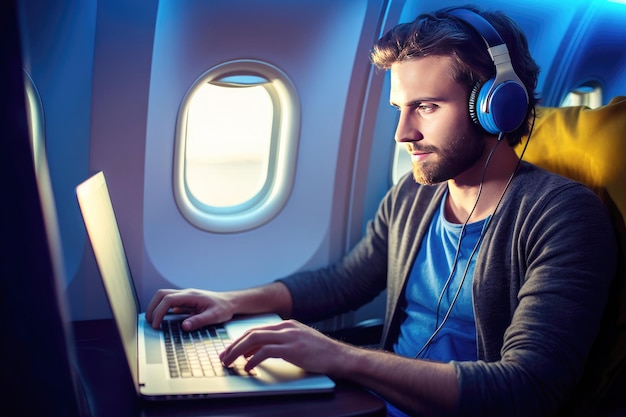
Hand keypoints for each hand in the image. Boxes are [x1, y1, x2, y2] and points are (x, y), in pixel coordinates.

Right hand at [145, 288, 235, 329]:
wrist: (230, 302)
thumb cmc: (223, 308)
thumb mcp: (214, 316)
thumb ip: (199, 321)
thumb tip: (184, 326)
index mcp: (191, 296)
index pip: (168, 300)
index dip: (159, 312)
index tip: (156, 325)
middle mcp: (186, 293)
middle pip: (161, 294)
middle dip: (152, 307)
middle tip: (150, 322)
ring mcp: (185, 296)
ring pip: (164, 296)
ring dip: (155, 307)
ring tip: (153, 321)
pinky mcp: (185, 301)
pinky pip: (169, 302)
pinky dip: (162, 309)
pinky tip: (162, 319)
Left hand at [219, 319, 350, 375]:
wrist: (338, 356)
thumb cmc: (320, 353)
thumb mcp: (299, 342)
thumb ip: (280, 343)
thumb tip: (257, 352)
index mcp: (286, 325)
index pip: (256, 329)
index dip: (240, 340)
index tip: (230, 350)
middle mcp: (285, 328)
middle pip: (251, 333)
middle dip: (234, 345)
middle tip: (224, 357)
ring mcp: (288, 337)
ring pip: (255, 340)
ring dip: (238, 352)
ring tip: (230, 362)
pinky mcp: (291, 349)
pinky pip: (265, 352)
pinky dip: (253, 360)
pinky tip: (249, 367)